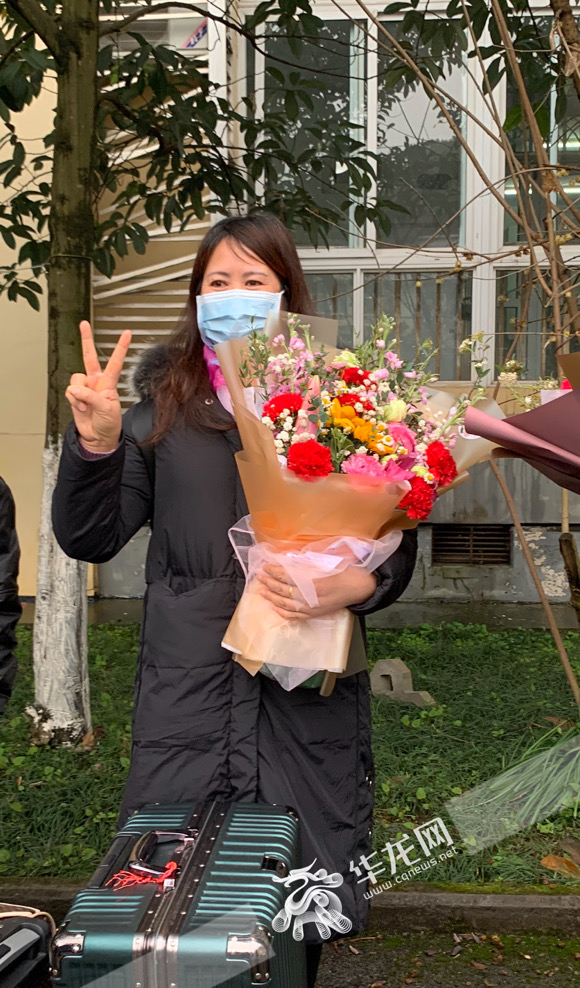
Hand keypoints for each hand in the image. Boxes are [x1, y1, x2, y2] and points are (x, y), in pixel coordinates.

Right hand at [65, 321, 131, 452]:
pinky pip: (70, 391)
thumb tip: (76, 389)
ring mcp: (85, 388)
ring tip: (86, 405)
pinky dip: (74, 400)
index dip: (121, 347)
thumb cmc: (109, 424)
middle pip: (89, 357)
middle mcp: (96, 382)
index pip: (116, 361)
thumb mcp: (107, 409)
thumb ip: (91, 397)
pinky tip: (81, 408)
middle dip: (86, 340)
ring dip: (79, 393)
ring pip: (76, 378)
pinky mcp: (75, 395)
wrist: (98, 437)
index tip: (127, 333)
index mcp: (109, 383)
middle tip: (84, 324)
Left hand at [256, 564, 377, 620]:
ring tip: (262, 591)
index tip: (265, 566)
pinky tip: (275, 608)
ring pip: (286, 605)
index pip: (287, 577)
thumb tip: (289, 560)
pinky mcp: (315, 615)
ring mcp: (312, 608)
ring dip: (272, 598)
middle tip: (259, 577)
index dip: (274, 572)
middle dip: (270, 583)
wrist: (361, 588)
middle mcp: (311, 598)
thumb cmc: (347, 571)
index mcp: (314, 582)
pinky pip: (295, 616)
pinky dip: (283, 613)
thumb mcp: (328, 562)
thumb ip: (308, 563)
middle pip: (284, 591)